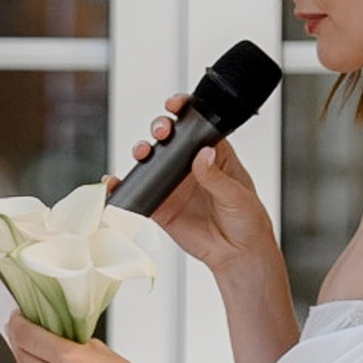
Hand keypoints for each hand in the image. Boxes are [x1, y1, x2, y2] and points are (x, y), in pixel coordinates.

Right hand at [114, 106, 279, 283]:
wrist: (237, 255)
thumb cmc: (247, 221)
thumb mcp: (237, 195)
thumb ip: (216, 177)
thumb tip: (202, 155)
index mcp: (214, 153)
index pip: (196, 124)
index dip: (184, 110)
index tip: (175, 106)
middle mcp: (191, 164)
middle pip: (169, 137)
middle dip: (161, 128)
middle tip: (162, 133)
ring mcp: (174, 184)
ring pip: (151, 160)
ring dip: (142, 152)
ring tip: (142, 154)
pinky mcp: (161, 206)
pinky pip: (139, 192)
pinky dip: (123, 187)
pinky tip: (115, 182)